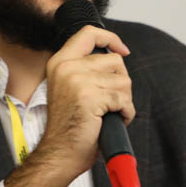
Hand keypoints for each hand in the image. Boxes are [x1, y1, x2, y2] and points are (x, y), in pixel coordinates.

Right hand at [36, 24, 134, 179]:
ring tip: (110, 112)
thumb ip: (85, 68)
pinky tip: (113, 120)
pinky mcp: (90, 97)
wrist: (60, 153)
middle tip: (110, 102)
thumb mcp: (70, 87)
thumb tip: (116, 56)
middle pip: (115, 61)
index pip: (89, 33)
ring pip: (123, 80)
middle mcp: (66, 67)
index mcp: (60, 62)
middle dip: (121, 83)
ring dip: (124, 100)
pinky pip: (123, 99)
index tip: (123, 50)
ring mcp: (77, 81)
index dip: (111, 38)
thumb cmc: (70, 126)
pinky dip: (126, 112)